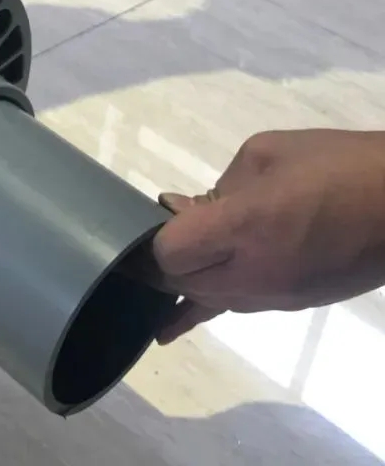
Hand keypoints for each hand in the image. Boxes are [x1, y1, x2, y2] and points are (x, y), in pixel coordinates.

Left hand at [151, 129, 384, 343]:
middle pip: (180, 281)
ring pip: (204, 300)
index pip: (170, 252)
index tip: (146, 218)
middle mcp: (253, 272)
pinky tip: (168, 329)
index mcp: (244, 226)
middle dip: (159, 260)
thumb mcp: (267, 154)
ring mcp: (274, 295)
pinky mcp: (291, 304)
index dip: (151, 238)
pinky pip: (232, 309)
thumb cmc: (336, 165)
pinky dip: (199, 311)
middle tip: (146, 236)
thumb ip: (219, 185)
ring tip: (152, 269)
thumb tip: (180, 208)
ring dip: (180, 281)